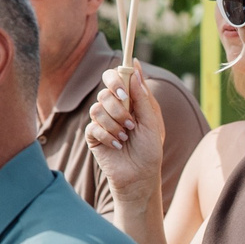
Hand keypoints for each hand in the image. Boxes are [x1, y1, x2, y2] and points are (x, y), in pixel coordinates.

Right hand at [84, 64, 166, 204]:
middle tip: (130, 122)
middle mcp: (113, 108)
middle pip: (104, 92)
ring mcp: (102, 121)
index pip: (114, 77)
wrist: (141, 176)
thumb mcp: (151, 121)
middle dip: (118, 108)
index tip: (123, 90)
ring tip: (126, 137)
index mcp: (128, 100)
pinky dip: (108, 137)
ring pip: (97, 109)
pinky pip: (93, 127)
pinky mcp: (93, 136)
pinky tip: (118, 146)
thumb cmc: (150, 149)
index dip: (115, 78)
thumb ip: (142, 95)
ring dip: (114, 124)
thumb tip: (135, 67)